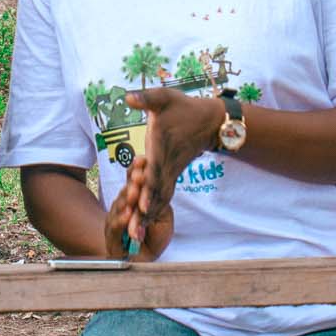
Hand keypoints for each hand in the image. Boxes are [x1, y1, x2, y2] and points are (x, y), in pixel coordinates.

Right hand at [105, 158, 172, 260]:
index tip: (144, 159)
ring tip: (134, 191)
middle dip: (133, 182)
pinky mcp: (111, 236)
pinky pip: (115, 227)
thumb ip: (161, 203)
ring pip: (119, 206)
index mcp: (134, 199)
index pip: (133, 181)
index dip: (137, 170)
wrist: (143, 262)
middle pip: (127, 190)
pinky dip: (122, 220)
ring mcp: (115, 220)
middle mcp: (122, 206)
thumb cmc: (153, 238)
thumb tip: (158, 187)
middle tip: (141, 173)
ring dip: (127, 198)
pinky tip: (128, 215)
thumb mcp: (163, 218)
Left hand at [125, 89, 226, 228]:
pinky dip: (153, 213)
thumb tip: (128, 97)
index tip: (142, 206)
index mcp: (162, 149)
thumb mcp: (164, 98)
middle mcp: (166, 166)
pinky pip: (162, 198)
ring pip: (158, 200)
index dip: (148, 188)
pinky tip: (142, 228)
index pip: (154, 172)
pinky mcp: (170, 177)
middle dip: (144, 214)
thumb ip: (146, 98)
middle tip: (133, 233)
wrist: (208, 123)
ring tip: (134, 238)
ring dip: (147, 219)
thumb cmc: (183, 108)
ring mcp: (169, 174)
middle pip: (154, 193)